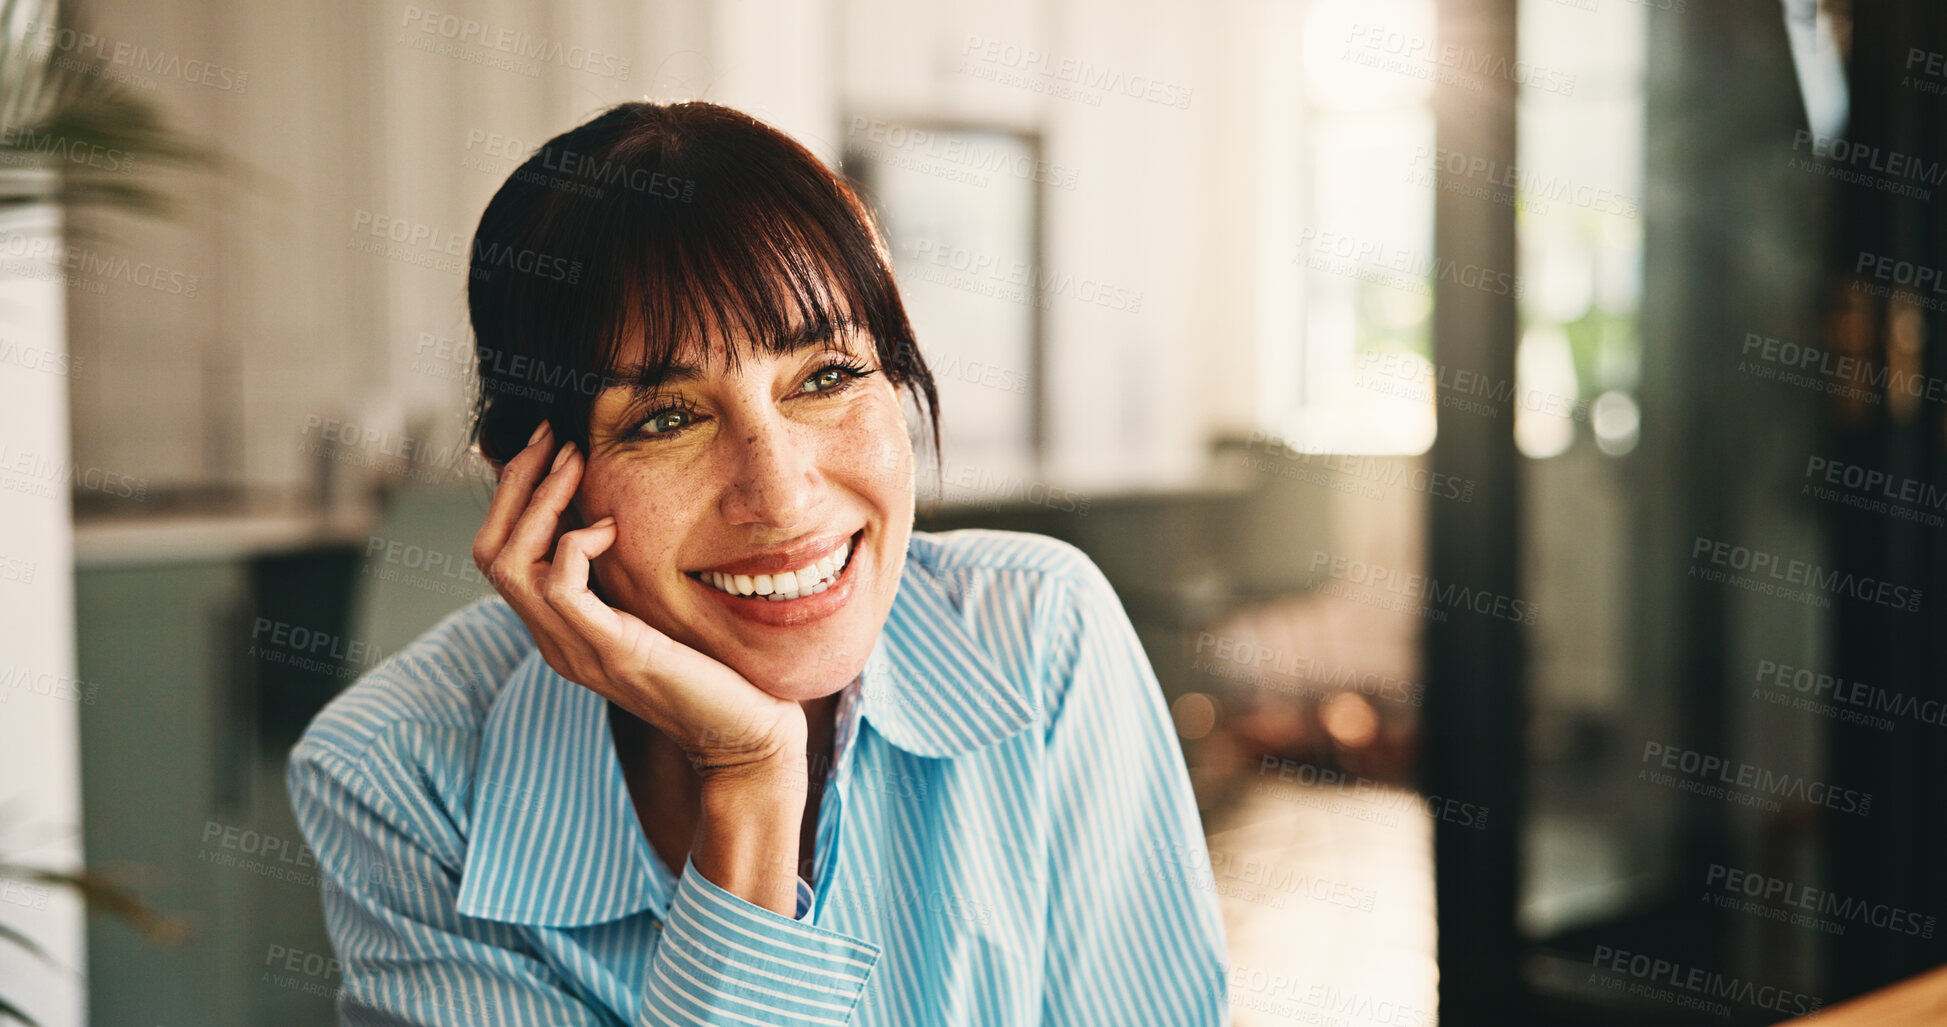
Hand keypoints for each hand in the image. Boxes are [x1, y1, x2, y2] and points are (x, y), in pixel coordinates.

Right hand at [472, 421, 807, 777]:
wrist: (742, 734)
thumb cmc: (711, 668)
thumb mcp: (655, 605)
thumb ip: (625, 570)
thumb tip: (609, 508)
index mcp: (559, 627)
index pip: (499, 552)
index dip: (513, 494)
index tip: (549, 444)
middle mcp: (554, 639)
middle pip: (489, 552)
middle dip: (515, 485)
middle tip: (552, 437)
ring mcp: (575, 649)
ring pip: (510, 564)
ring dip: (539, 501)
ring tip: (575, 462)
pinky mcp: (609, 652)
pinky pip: (561, 587)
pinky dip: (576, 543)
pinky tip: (610, 527)